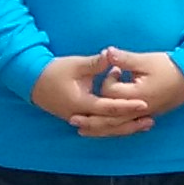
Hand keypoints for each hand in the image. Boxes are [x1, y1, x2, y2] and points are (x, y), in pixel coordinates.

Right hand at [31, 51, 156, 139]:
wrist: (32, 81)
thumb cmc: (55, 71)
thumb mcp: (76, 65)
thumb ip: (96, 63)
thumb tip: (112, 55)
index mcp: (81, 103)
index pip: (108, 107)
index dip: (127, 105)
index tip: (144, 103)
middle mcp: (80, 116)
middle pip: (110, 125)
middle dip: (131, 123)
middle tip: (151, 120)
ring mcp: (79, 120)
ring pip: (106, 129)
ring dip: (125, 127)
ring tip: (145, 124)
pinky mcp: (80, 119)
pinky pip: (100, 127)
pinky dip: (115, 127)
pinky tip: (130, 124)